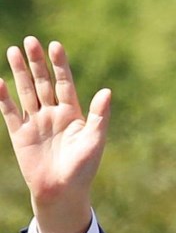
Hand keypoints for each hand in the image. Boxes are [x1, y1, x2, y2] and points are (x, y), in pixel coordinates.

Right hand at [0, 36, 110, 232]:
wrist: (62, 191)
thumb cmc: (84, 168)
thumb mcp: (95, 140)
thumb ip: (99, 115)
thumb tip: (107, 90)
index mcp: (73, 114)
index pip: (65, 83)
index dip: (60, 65)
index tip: (55, 46)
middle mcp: (53, 114)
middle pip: (43, 82)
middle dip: (37, 62)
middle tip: (30, 41)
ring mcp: (36, 122)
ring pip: (26, 91)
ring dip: (19, 72)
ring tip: (13, 50)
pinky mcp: (20, 134)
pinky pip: (10, 112)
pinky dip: (3, 97)